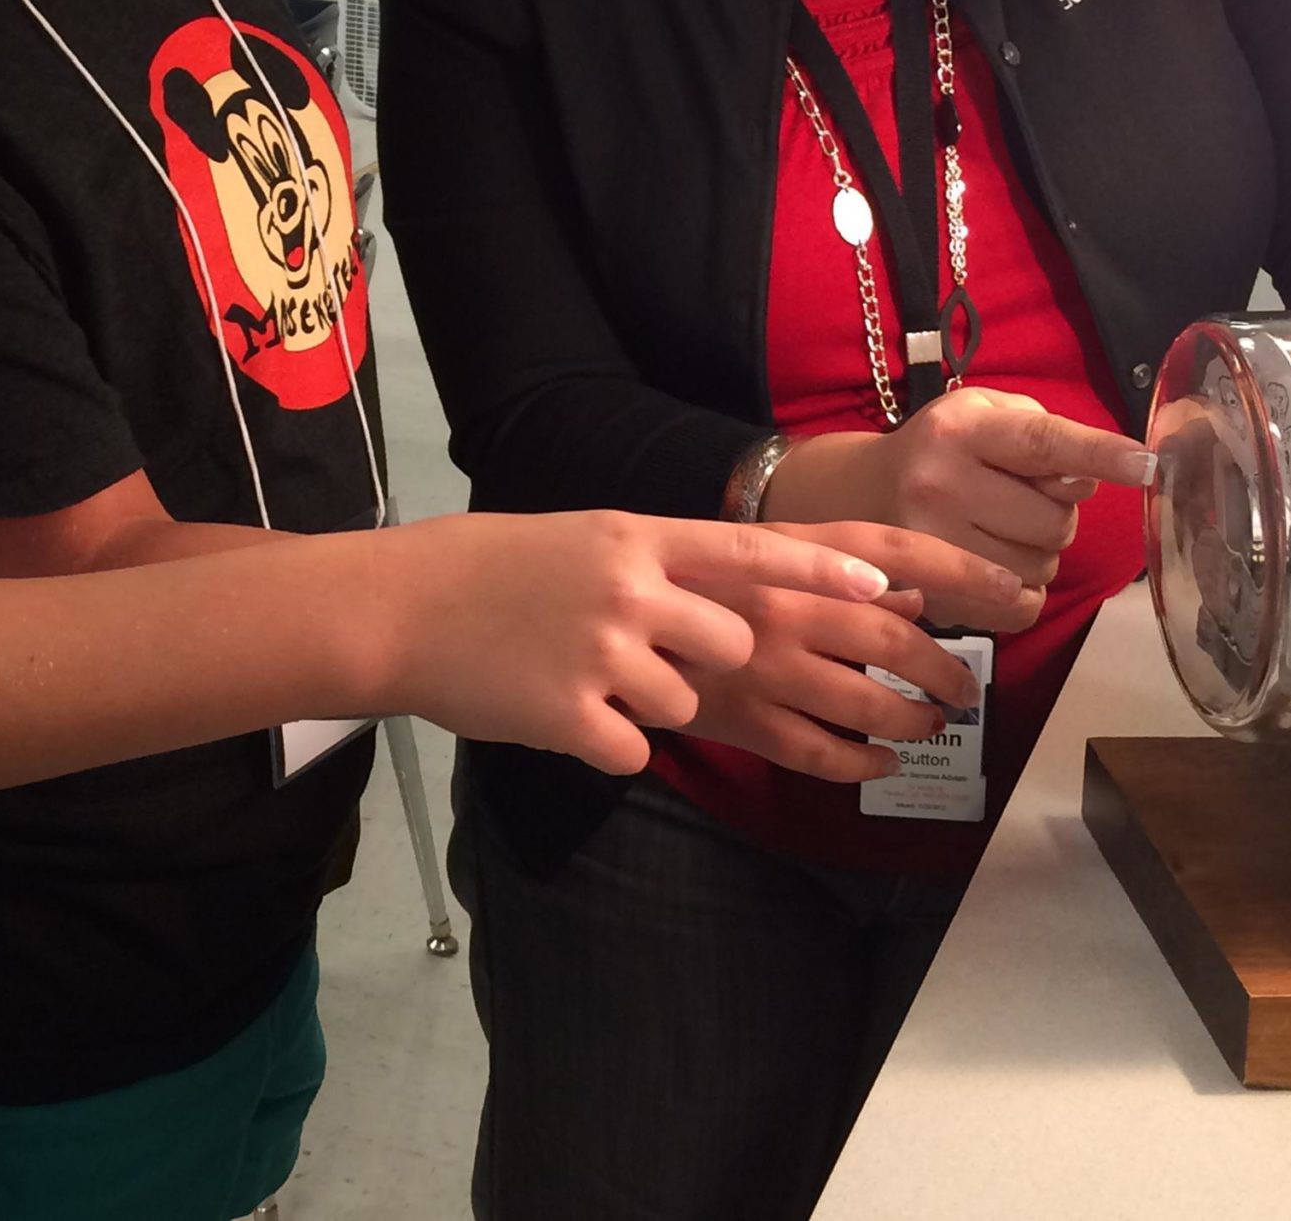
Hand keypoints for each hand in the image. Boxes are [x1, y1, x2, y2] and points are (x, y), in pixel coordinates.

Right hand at [372, 509, 894, 777]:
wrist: (405, 608)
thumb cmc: (497, 572)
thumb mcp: (586, 542)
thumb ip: (660, 564)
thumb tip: (740, 600)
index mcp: (636, 539)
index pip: (751, 552)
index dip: (820, 575)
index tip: (884, 588)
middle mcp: (630, 590)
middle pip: (730, 644)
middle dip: (704, 663)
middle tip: (642, 653)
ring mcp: (603, 653)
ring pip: (682, 703)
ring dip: (644, 704)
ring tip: (579, 674)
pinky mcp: (575, 716)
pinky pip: (633, 750)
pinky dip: (603, 741)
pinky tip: (557, 708)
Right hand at [676, 521, 1009, 780]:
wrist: (600, 619)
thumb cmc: (686, 583)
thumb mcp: (753, 557)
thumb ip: (833, 572)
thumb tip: (916, 599)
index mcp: (782, 552)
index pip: (890, 551)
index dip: (959, 570)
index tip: (1013, 592)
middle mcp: (779, 605)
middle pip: (890, 640)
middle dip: (943, 672)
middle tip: (965, 692)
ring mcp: (762, 668)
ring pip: (867, 705)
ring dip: (912, 721)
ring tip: (929, 724)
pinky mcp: (743, 724)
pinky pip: (823, 755)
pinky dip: (864, 763)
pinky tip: (881, 760)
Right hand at [763, 392, 1153, 588]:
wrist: (857, 493)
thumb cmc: (941, 448)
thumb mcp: (983, 413)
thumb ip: (1044, 433)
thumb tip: (1087, 479)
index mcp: (959, 429)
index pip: (1039, 441)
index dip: (1096, 452)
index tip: (1145, 462)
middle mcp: (940, 484)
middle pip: (1055, 518)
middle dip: (1055, 511)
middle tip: (1017, 497)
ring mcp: (932, 546)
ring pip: (1042, 565)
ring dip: (1038, 551)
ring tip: (998, 528)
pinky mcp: (933, 595)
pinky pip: (1020, 606)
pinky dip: (1024, 590)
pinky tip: (996, 564)